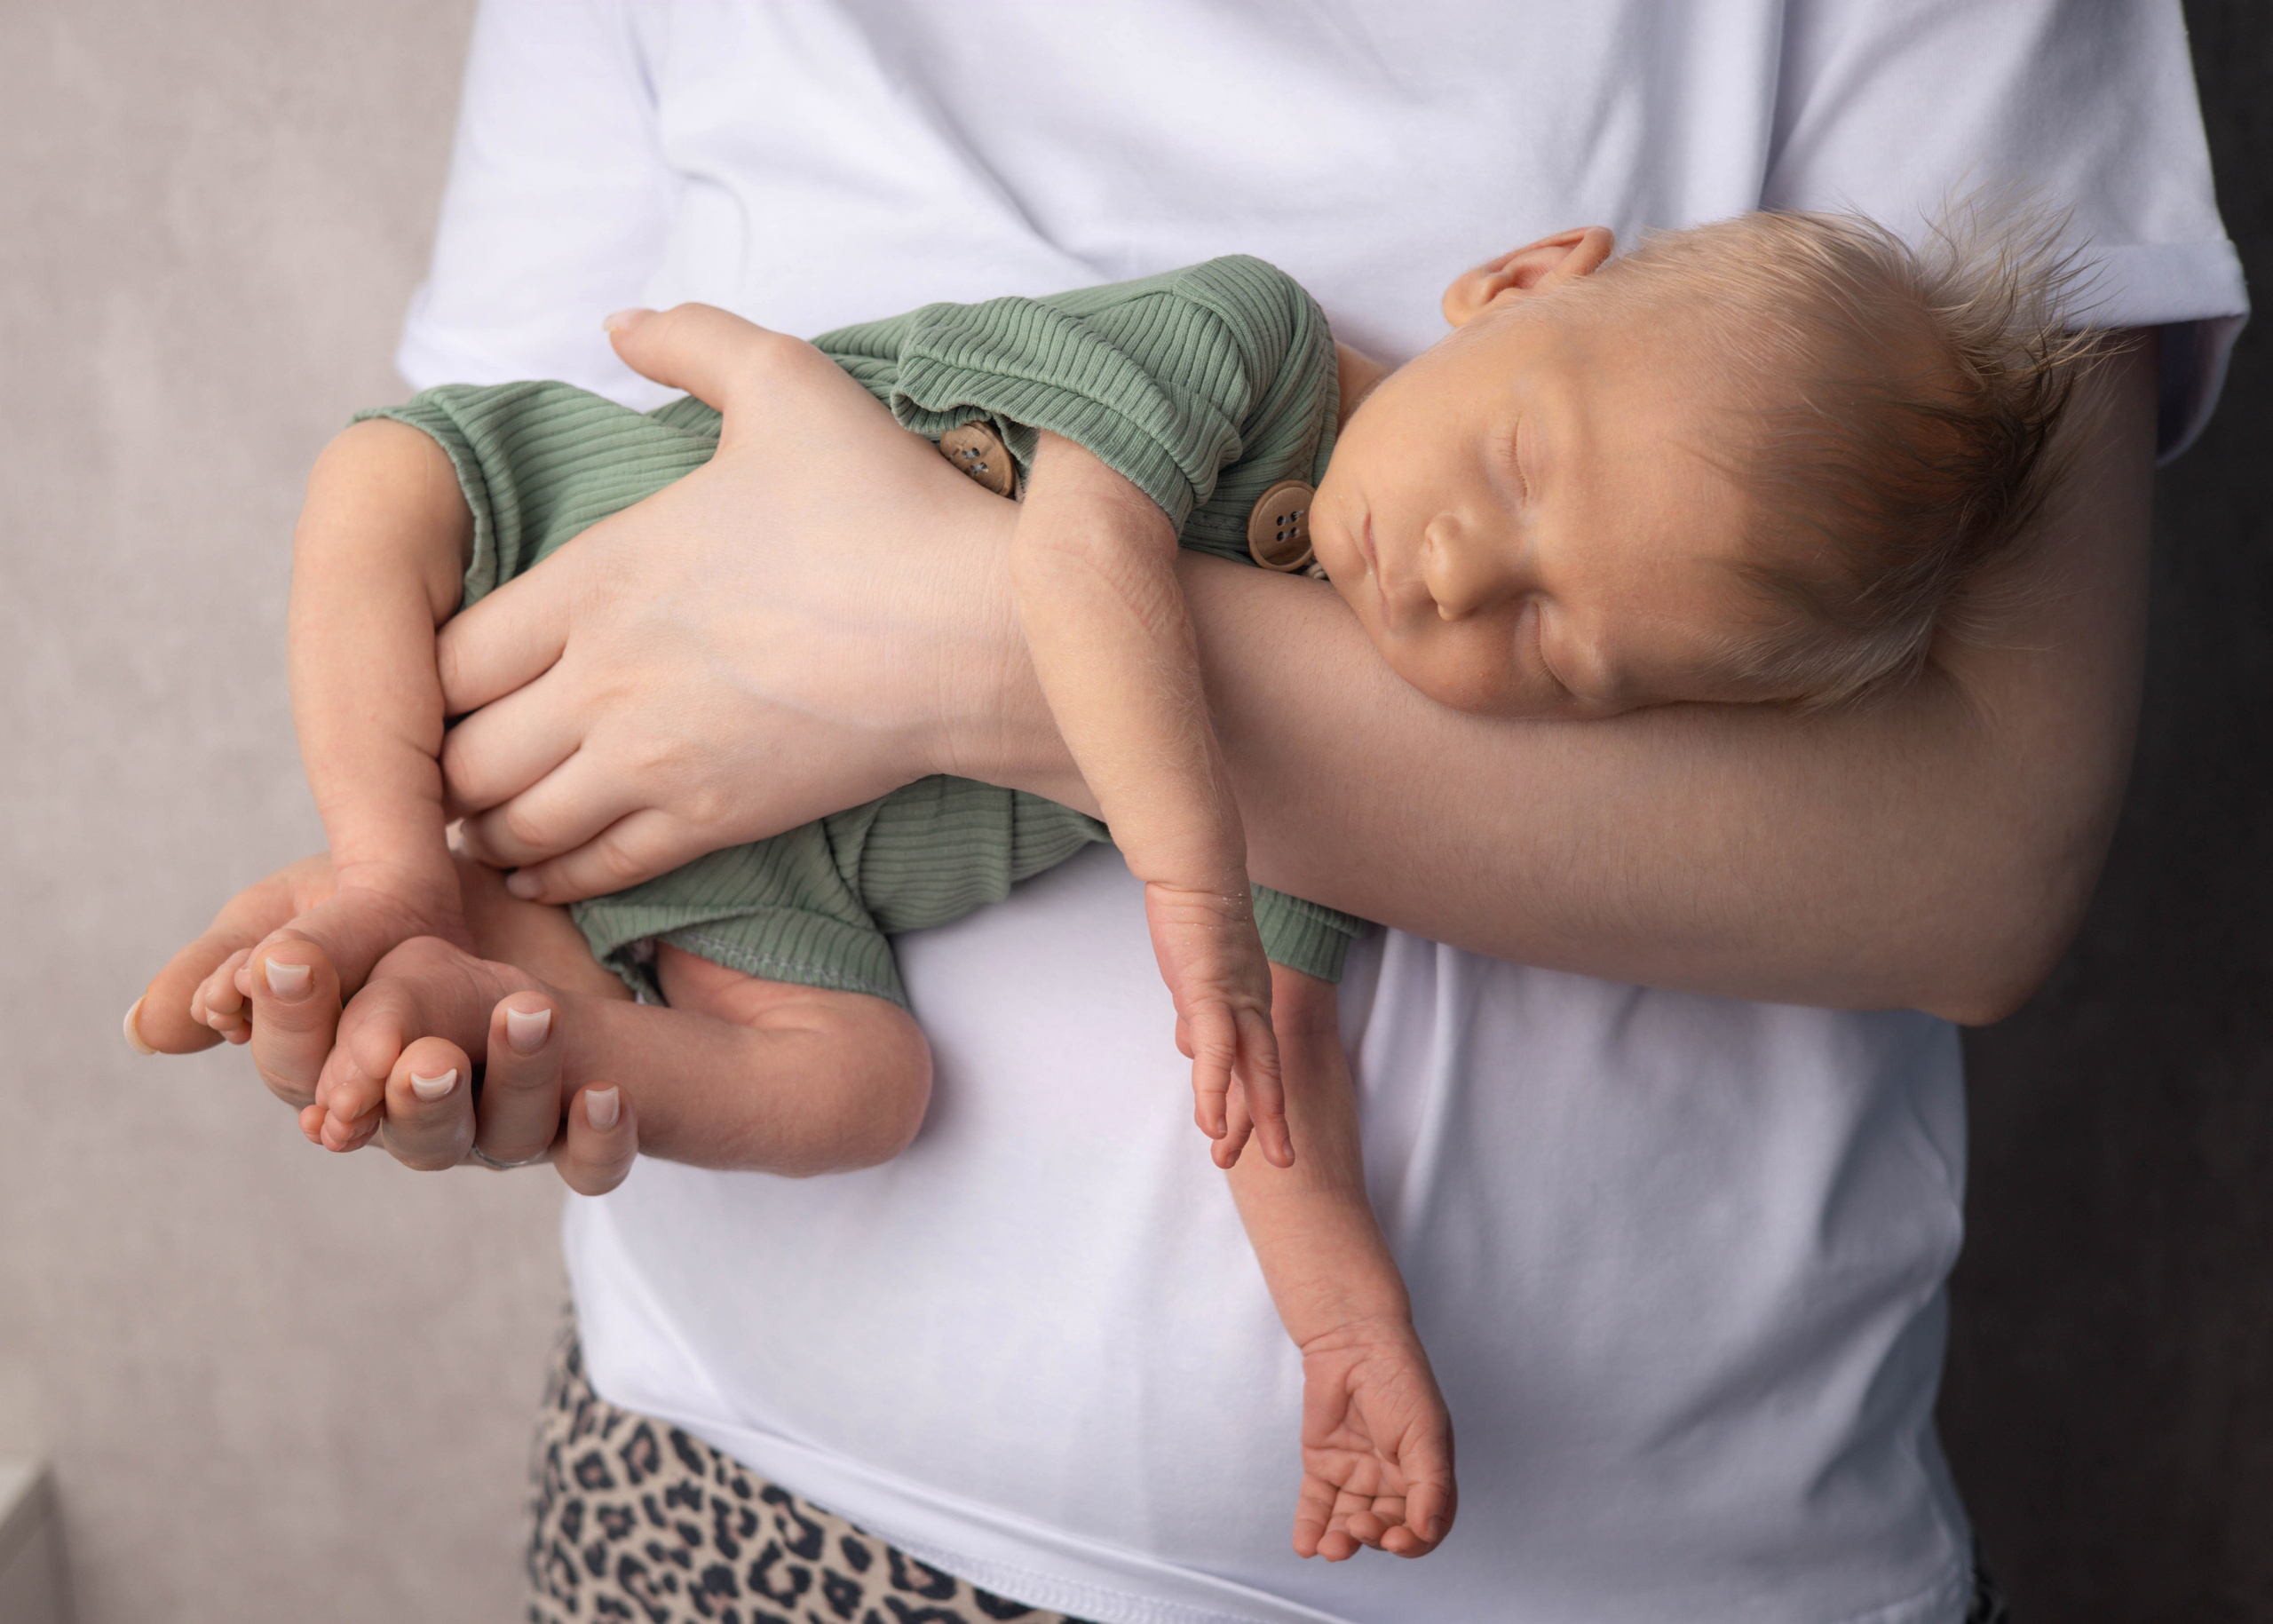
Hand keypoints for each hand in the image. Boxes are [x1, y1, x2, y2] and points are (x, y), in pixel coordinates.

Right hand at [128, 852, 637, 1192]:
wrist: (501, 890)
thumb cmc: (380, 910)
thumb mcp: (294, 913)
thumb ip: (231, 962)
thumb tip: (153, 1030)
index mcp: (343, 1079)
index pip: (307, 1077)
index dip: (298, 1029)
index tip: (292, 963)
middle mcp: (421, 1117)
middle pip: (410, 1134)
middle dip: (415, 1097)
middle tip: (426, 1057)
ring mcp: (503, 1127)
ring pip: (506, 1137)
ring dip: (516, 1080)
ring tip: (526, 1011)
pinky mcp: (581, 1123)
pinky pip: (594, 1163)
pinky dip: (603, 1136)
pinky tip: (608, 1091)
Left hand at [435, 305, 1064, 901]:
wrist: (975, 633)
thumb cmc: (885, 508)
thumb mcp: (785, 382)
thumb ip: (689, 339)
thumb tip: (619, 324)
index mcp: (599, 575)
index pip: (450, 651)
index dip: (426, 674)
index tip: (445, 679)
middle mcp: (605, 677)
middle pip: (463, 752)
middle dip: (444, 761)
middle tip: (447, 761)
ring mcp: (654, 760)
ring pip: (515, 821)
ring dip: (487, 825)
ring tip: (478, 823)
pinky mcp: (712, 819)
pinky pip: (596, 868)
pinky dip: (552, 876)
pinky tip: (536, 872)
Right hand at [1146, 883, 1287, 1169]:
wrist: (1196, 866)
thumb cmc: (1193, 912)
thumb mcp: (1196, 973)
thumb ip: (1199, 1009)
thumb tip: (1191, 1042)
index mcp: (1251, 999)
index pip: (1257, 1058)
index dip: (1259, 1098)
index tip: (1255, 1131)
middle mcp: (1253, 1003)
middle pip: (1267, 1072)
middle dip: (1272, 1122)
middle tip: (1281, 1164)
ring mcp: (1236, 999)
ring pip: (1252, 1067)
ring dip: (1250, 1115)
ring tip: (1235, 1155)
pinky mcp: (1209, 991)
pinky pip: (1216, 1050)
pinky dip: (1215, 1088)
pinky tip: (1210, 1120)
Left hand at [1292, 1315, 1456, 1560]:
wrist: (1352, 1342)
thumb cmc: (1399, 1380)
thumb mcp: (1426, 1433)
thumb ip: (1429, 1485)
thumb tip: (1427, 1531)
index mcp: (1425, 1473)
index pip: (1425, 1524)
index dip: (1413, 1541)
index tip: (1397, 1541)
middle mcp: (1392, 1478)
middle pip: (1385, 1526)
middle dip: (1374, 1535)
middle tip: (1361, 1528)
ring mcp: (1356, 1472)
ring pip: (1349, 1522)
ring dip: (1340, 1542)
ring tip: (1330, 1549)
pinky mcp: (1323, 1464)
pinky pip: (1318, 1504)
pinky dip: (1311, 1527)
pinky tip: (1306, 1546)